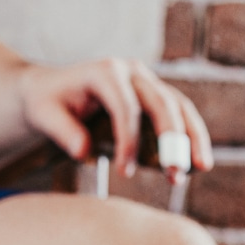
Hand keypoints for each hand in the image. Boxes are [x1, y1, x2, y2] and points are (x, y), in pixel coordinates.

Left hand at [18, 58, 212, 185]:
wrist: (51, 89)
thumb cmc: (46, 103)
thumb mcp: (43, 114)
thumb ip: (62, 130)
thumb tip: (82, 151)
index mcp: (104, 71)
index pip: (125, 107)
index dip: (128, 140)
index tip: (124, 172)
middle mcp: (131, 71)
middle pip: (161, 102)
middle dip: (171, 139)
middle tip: (175, 173)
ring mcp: (146, 81)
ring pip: (179, 105)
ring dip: (192, 137)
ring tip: (201, 168)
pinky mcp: (154, 95)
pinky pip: (179, 114)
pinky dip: (191, 136)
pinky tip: (199, 163)